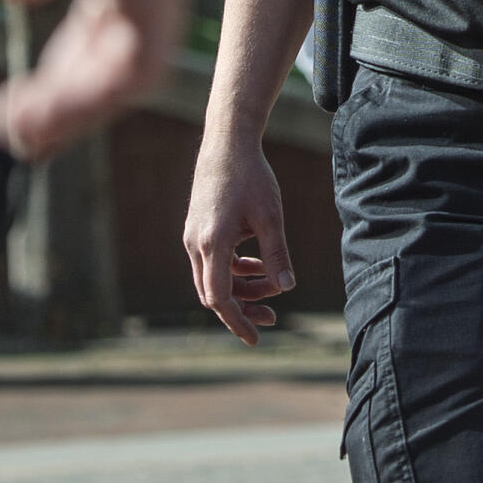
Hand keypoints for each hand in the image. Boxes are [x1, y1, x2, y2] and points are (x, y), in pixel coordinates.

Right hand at [0, 0, 200, 161]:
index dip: (71, 43)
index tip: (28, 79)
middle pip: (124, 31)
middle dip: (69, 83)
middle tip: (19, 120)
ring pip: (130, 61)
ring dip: (71, 106)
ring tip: (17, 135)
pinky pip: (131, 72)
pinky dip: (80, 104)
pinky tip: (27, 120)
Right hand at [182, 138, 296, 345]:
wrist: (227, 144)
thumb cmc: (251, 177)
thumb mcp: (270, 216)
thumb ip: (277, 254)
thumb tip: (288, 287)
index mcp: (212, 243)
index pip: (219, 298)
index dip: (237, 321)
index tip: (255, 338)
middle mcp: (196, 244)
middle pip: (214, 293)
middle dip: (243, 307)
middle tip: (273, 317)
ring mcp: (194, 237)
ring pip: (214, 278)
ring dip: (242, 287)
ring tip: (274, 286)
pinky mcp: (198, 229)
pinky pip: (213, 262)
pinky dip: (235, 269)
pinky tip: (259, 264)